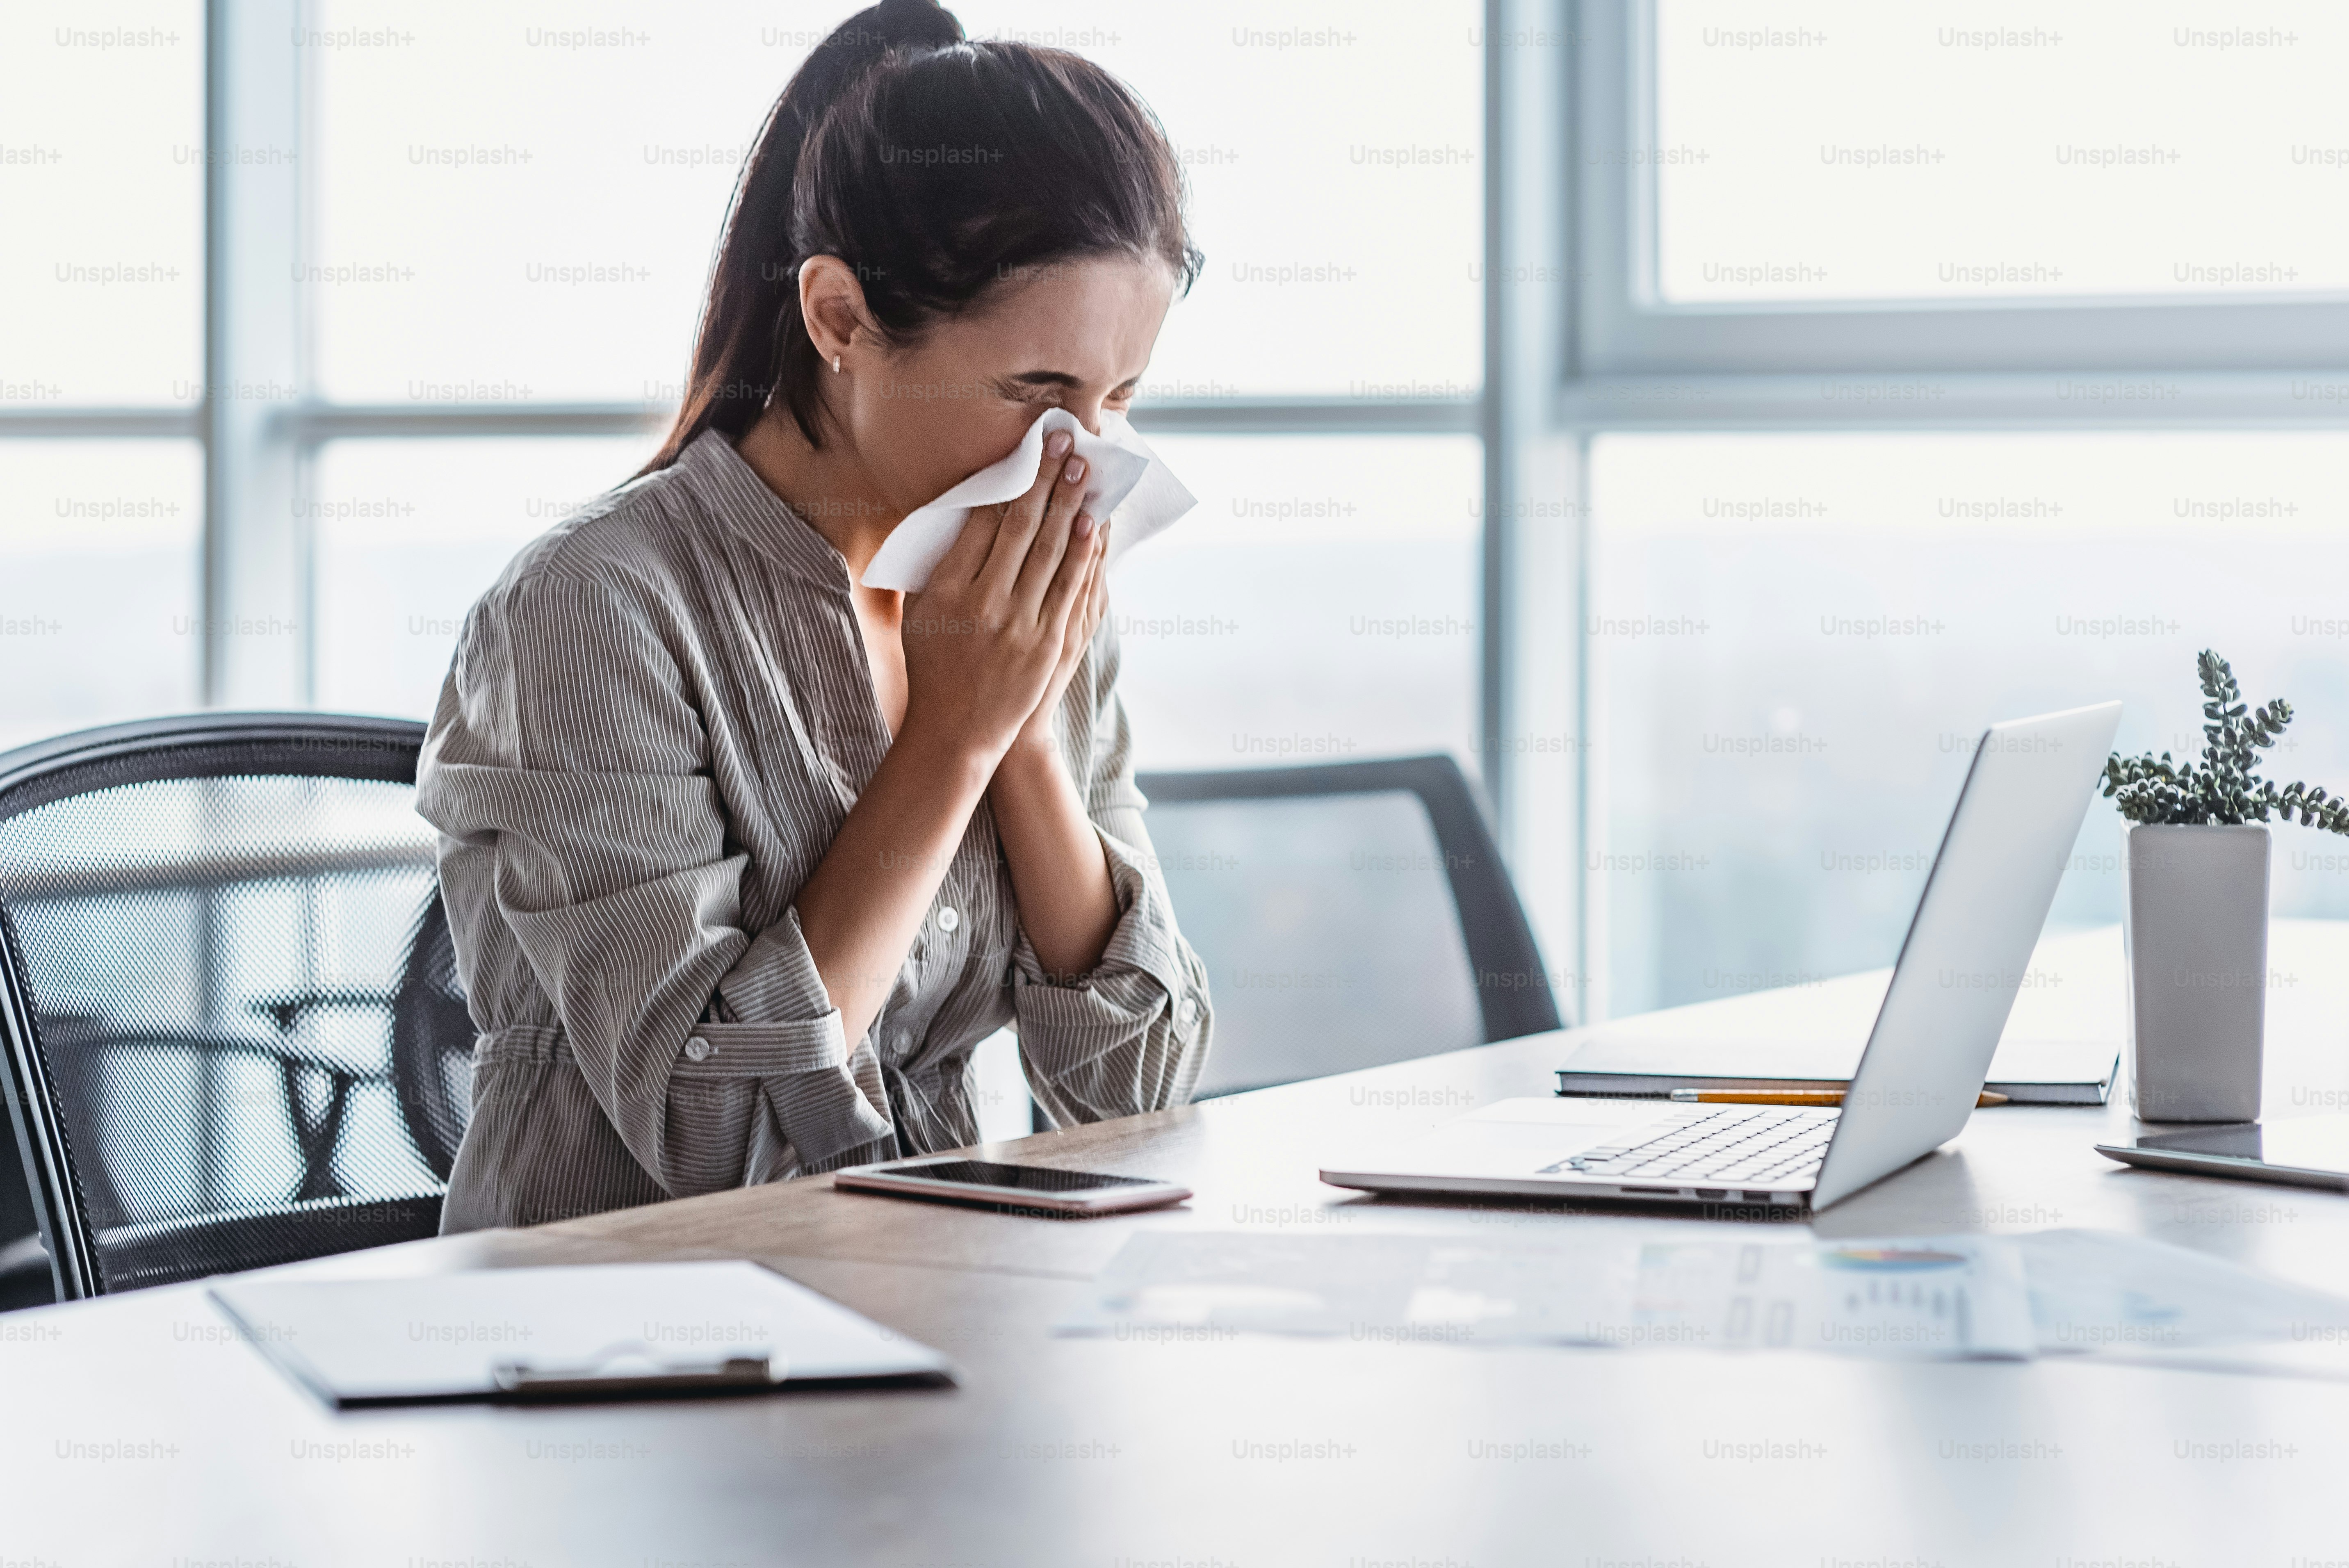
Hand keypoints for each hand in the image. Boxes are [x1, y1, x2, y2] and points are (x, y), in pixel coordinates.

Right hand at [899, 428, 1102, 764]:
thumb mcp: (921, 613)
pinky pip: (1071, 587)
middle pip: (1021, 527)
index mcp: (946, 590)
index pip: (981, 522)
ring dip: (1070, 504)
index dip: (1006, 482)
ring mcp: (1020, 624)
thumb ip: (939, 567)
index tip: (1023, 451)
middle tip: (1063, 441)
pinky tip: (1093, 523)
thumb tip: (965, 516)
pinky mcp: (1048, 643)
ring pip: (1052, 551)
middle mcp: (984, 602)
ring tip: (1084, 468)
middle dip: (1044, 479)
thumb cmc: (935, 666)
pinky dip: (1085, 553)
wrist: (957, 731)